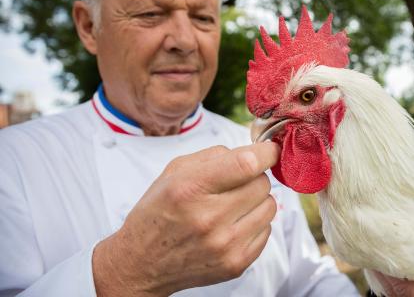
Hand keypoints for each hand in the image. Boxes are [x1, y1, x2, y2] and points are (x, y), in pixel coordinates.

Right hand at [92, 142, 279, 296]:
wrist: (141, 263)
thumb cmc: (160, 210)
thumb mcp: (174, 172)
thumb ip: (215, 155)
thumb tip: (255, 150)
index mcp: (190, 188)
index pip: (246, 164)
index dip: (266, 153)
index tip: (271, 150)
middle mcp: (209, 218)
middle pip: (262, 184)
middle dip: (254, 177)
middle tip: (236, 184)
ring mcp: (224, 245)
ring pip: (270, 206)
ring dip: (257, 201)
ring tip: (234, 205)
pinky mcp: (236, 264)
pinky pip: (267, 230)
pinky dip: (255, 223)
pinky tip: (233, 225)